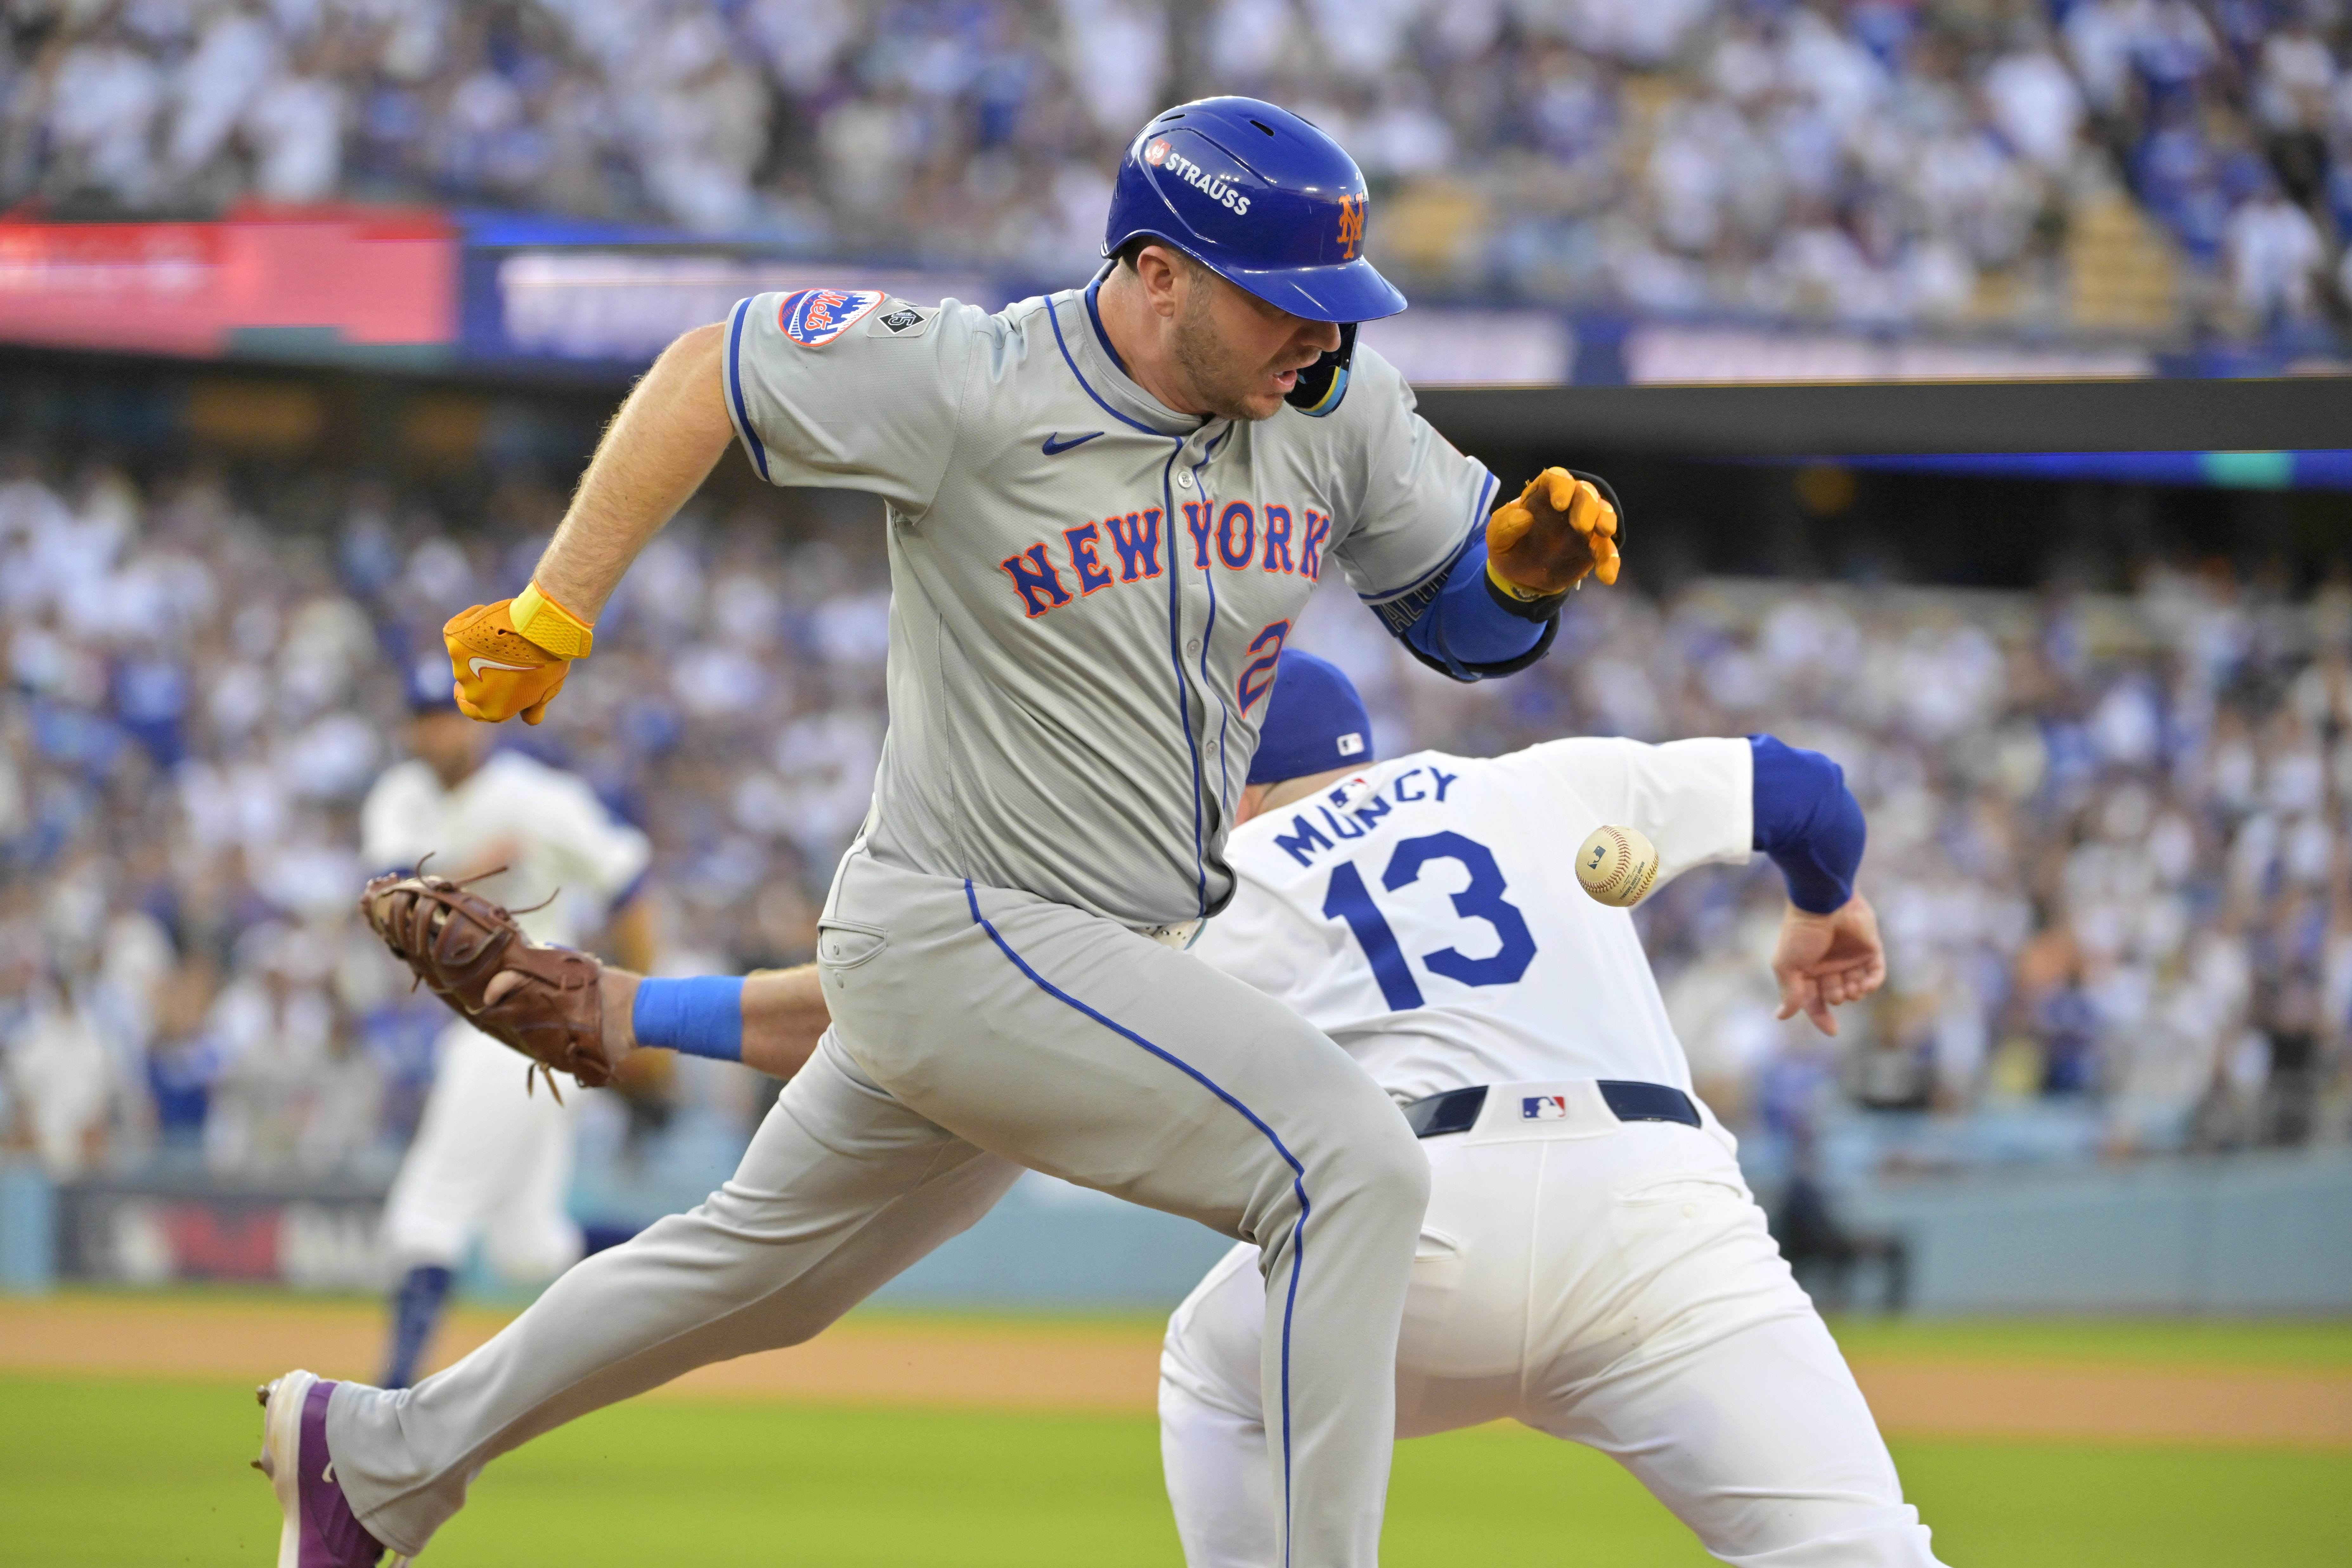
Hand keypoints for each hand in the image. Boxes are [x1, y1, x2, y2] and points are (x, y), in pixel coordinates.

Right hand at [444, 600, 570, 724]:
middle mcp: (473, 693)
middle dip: (479, 674)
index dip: (479, 702)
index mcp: (493, 710)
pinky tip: (488, 616)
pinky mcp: (454, 639)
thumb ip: (533, 707)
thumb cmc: (548, 662)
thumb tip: (529, 720)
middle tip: (496, 658)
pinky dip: (468, 623)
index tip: (484, 688)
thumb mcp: (546, 691)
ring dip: (478, 649)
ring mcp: (460, 666)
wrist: (541, 630)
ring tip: (502, 634)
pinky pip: (456, 632)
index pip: (476, 712)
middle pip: (469, 686)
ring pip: (463, 658)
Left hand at [1486, 467, 1620, 595]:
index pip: (1556, 478)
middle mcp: (1568, 505)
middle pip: (1585, 492)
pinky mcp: (1592, 547)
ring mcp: (1584, 525)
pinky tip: (1607, 576)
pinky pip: (1606, 549)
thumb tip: (1526, 517)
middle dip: (1588, 505)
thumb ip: (1504, 526)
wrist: (1519, 578)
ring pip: (1603, 513)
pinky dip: (1610, 559)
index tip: (1559, 505)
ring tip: (1603, 533)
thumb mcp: (1495, 539)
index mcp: (1542, 496)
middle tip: (1580, 526)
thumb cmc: (1508, 549)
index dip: (1562, 486)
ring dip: (1606, 520)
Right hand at [1771, 892, 1885, 1036]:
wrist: (1825, 904)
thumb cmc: (1801, 934)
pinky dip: (1873, 983)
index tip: (1833, 1030)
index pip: (1814, 1001)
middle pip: (1835, 996)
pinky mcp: (1869, 950)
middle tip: (1833, 988)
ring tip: (1851, 985)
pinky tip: (1866, 984)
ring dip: (1855, 993)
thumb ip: (1790, 993)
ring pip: (1856, 989)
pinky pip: (1876, 974)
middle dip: (1836, 997)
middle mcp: (1828, 966)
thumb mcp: (1787, 966)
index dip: (1821, 1017)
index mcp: (1806, 971)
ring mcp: (1849, 958)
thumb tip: (1781, 1017)